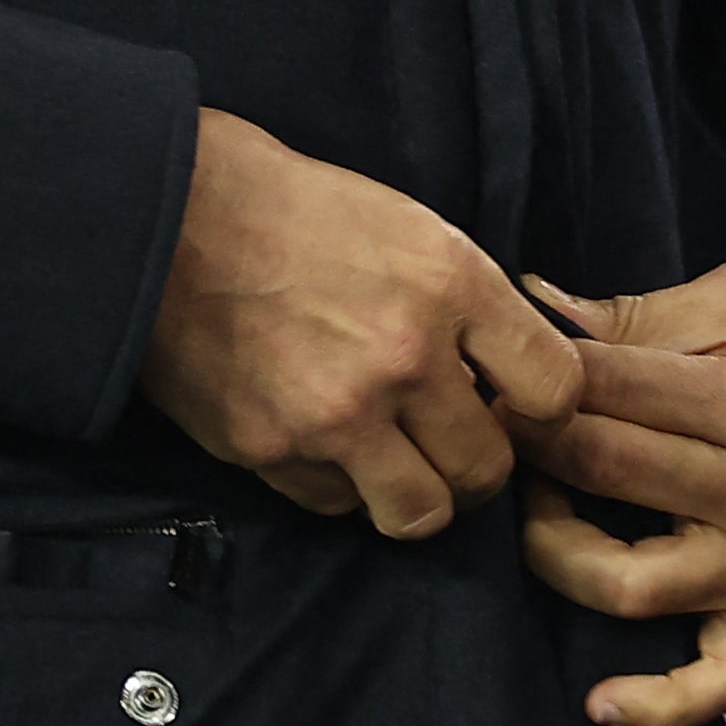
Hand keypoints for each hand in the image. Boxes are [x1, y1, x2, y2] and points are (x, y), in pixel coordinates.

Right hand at [138, 109, 580, 539]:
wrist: (172, 217)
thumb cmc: (297, 211)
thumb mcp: (411, 228)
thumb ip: (468, 306)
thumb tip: (510, 378)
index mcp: (450, 283)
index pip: (553, 388)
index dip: (543, 407)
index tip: (517, 406)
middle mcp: (403, 355)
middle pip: (488, 469)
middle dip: (478, 463)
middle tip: (450, 441)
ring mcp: (337, 413)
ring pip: (421, 514)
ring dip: (415, 494)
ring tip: (396, 461)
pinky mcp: (272, 449)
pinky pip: (338, 506)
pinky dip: (340, 486)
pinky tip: (324, 441)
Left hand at [515, 263, 725, 725]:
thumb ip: (644, 313)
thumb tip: (540, 303)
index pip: (606, 390)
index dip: (540, 371)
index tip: (503, 359)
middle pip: (602, 471)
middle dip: (532, 436)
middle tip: (502, 413)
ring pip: (626, 582)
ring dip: (555, 544)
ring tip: (537, 502)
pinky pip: (718, 679)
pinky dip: (658, 702)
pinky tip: (600, 696)